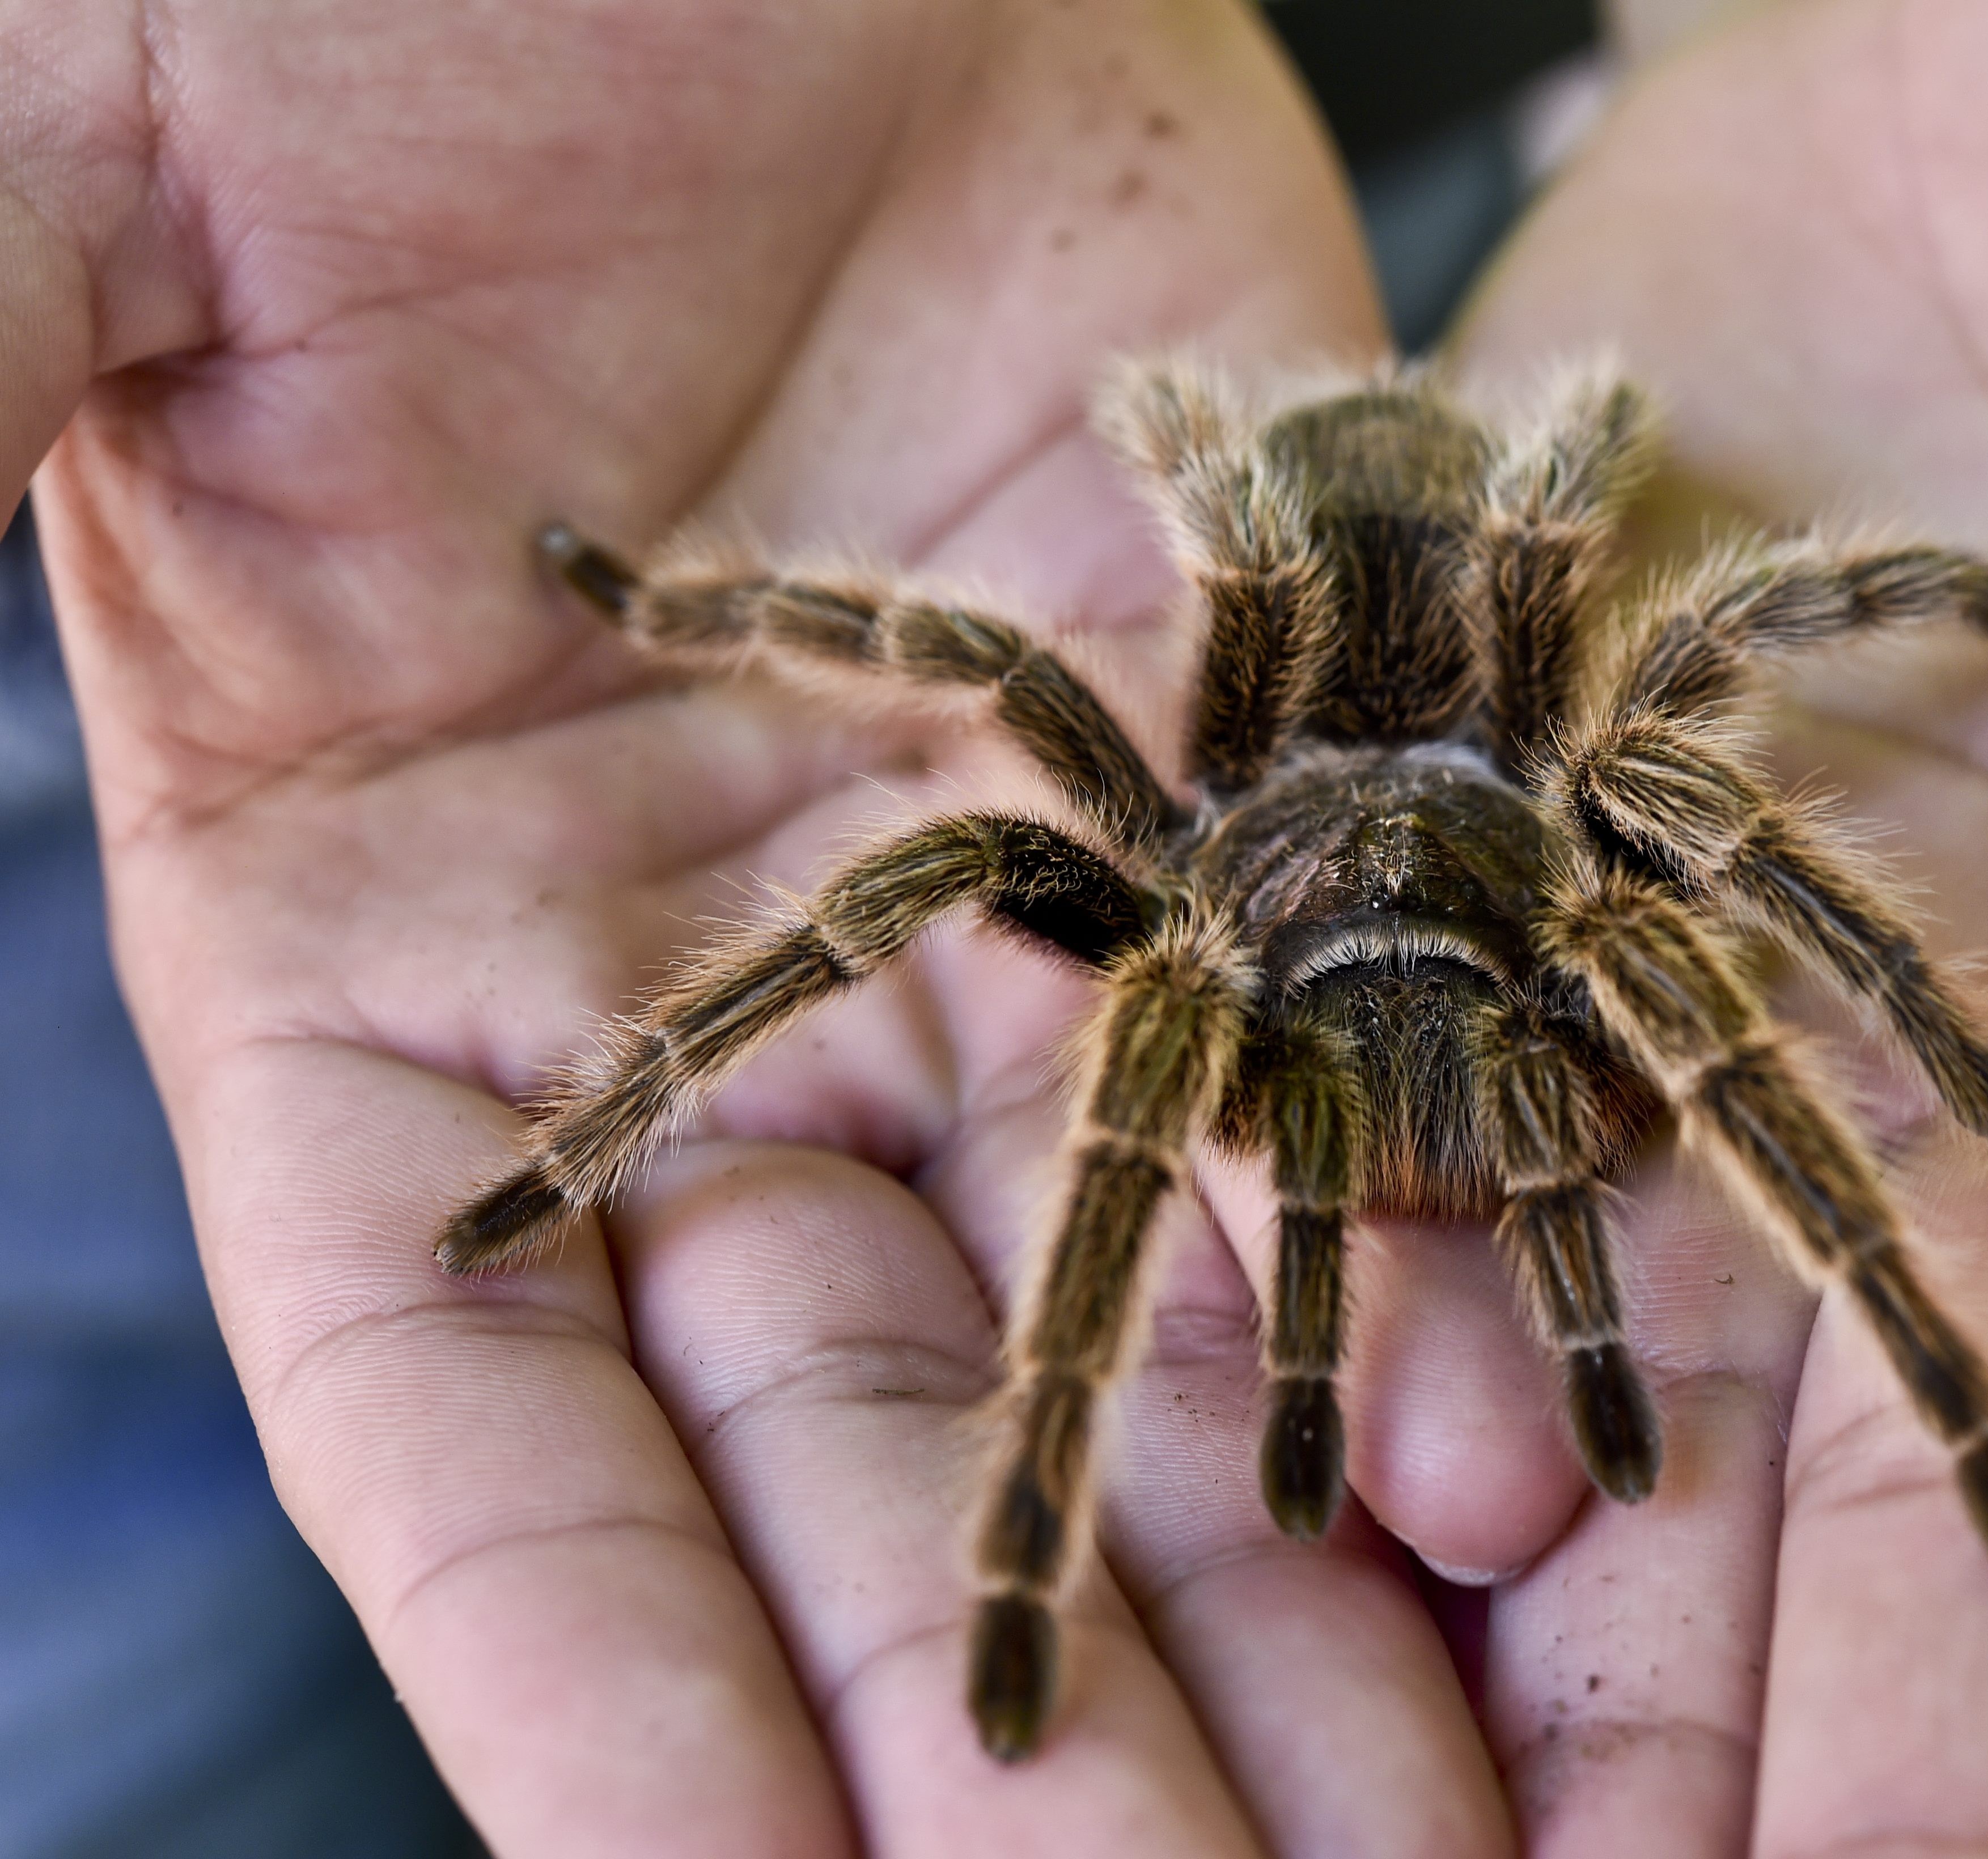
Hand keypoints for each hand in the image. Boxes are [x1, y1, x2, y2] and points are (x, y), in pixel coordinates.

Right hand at [19, 2, 1520, 1849]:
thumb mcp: (66, 186)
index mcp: (374, 971)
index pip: (489, 1467)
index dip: (615, 1731)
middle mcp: (706, 1001)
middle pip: (858, 1465)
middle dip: (1013, 1738)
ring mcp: (999, 902)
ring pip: (1129, 1335)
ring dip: (1256, 1603)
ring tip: (1413, 1854)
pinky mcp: (1226, 770)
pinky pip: (1323, 1080)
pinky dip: (1398, 1285)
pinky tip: (1518, 1500)